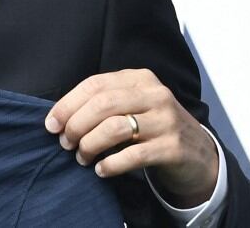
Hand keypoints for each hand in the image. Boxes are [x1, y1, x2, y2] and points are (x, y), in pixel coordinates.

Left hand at [44, 68, 217, 206]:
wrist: (198, 154)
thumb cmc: (153, 127)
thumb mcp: (132, 105)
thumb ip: (103, 104)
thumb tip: (59, 118)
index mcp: (139, 78)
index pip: (94, 85)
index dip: (68, 104)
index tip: (51, 124)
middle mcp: (154, 94)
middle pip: (102, 105)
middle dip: (76, 125)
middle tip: (65, 143)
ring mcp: (166, 120)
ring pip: (115, 128)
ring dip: (90, 145)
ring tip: (81, 157)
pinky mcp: (173, 147)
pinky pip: (133, 155)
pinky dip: (111, 164)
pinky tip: (101, 170)